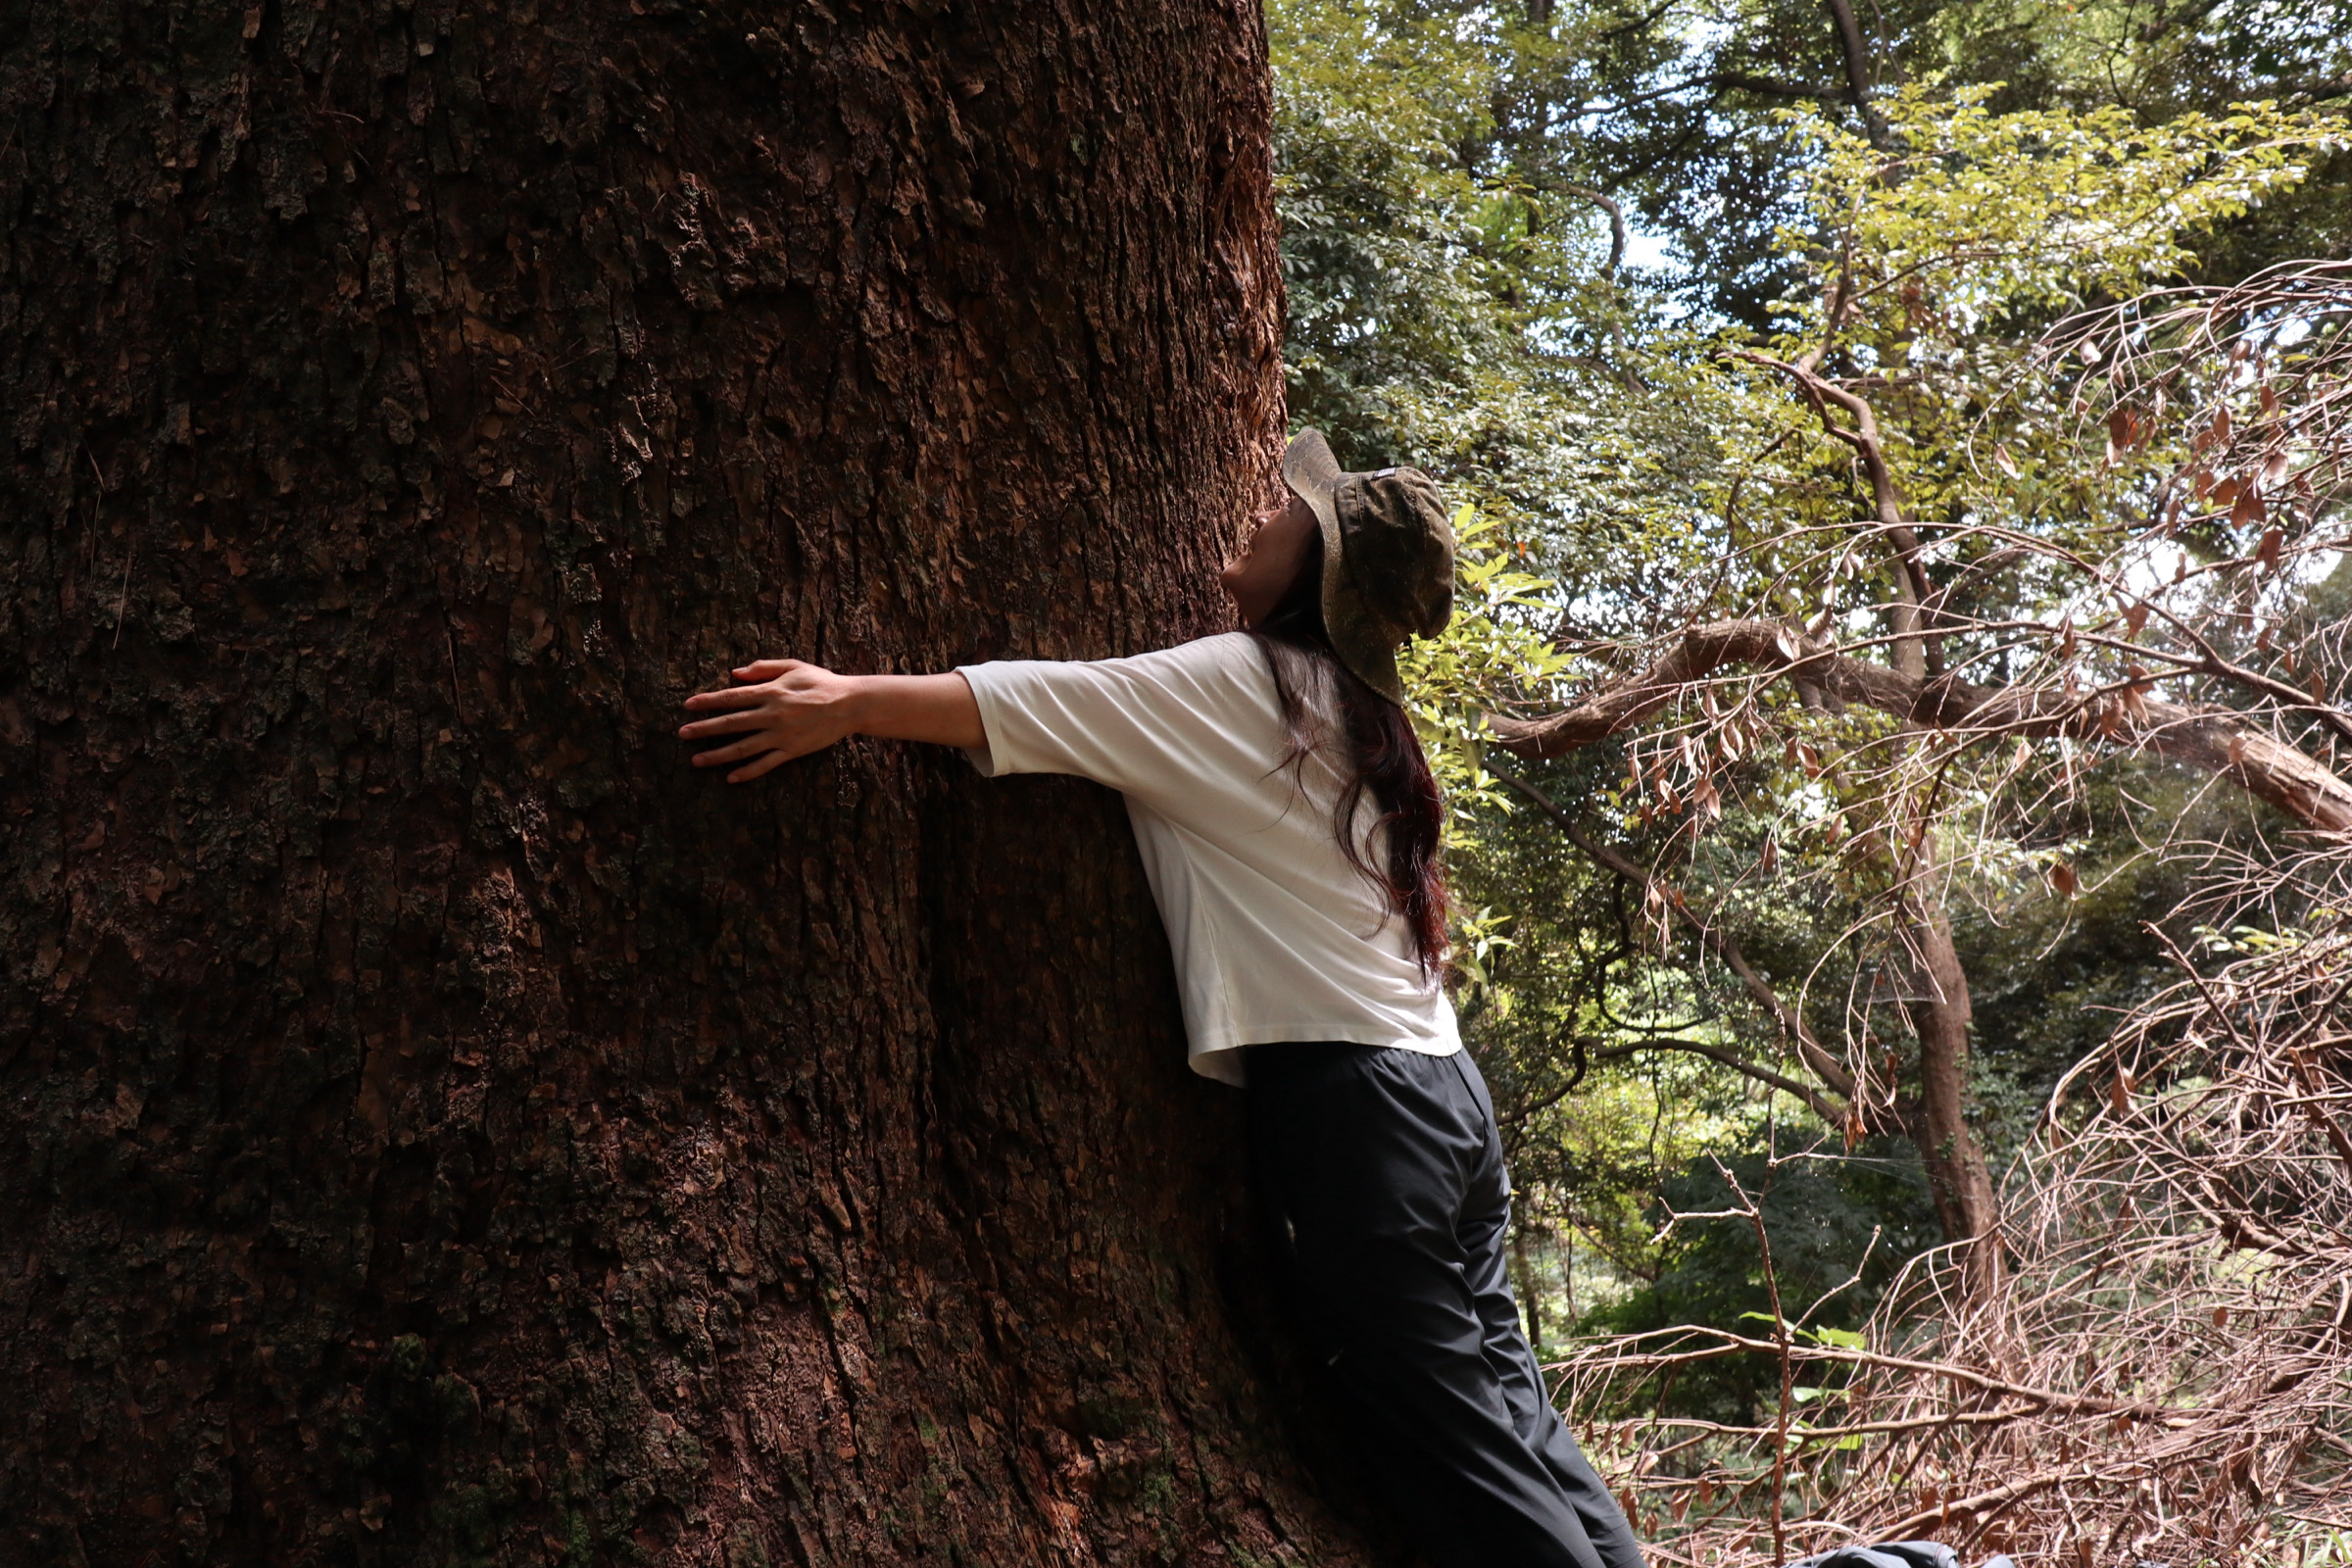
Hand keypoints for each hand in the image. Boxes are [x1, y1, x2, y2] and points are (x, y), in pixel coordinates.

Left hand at [679, 659, 860, 782]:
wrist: (851, 704)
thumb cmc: (821, 681)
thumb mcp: (793, 665)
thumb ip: (763, 668)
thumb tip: (734, 674)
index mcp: (771, 692)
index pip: (732, 697)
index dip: (708, 702)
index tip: (687, 706)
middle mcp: (772, 715)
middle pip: (731, 723)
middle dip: (704, 729)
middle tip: (682, 734)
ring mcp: (781, 735)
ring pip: (743, 747)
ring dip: (718, 754)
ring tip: (696, 760)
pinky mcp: (792, 750)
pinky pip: (766, 764)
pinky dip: (748, 772)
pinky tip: (731, 778)